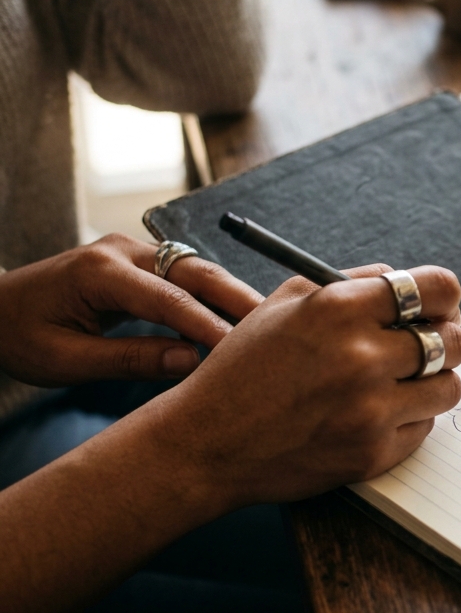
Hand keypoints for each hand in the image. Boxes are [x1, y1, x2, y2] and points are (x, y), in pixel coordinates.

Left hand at [0, 234, 262, 385]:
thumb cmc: (18, 337)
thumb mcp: (64, 360)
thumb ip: (129, 359)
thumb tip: (190, 361)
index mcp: (98, 272)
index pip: (170, 299)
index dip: (212, 325)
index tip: (245, 352)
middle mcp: (121, 251)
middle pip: (197, 272)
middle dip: (241, 300)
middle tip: (283, 328)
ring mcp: (132, 252)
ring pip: (199, 270)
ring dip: (234, 297)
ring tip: (271, 327)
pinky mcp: (139, 262)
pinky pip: (187, 277)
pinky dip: (215, 298)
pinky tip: (239, 322)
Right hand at [145, 264, 460, 509]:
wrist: (208, 443)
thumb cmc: (246, 368)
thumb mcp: (287, 303)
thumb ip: (353, 284)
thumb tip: (409, 282)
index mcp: (340, 309)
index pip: (438, 289)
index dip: (445, 298)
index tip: (438, 307)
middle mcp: (361, 358)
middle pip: (453, 340)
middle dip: (444, 340)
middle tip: (423, 346)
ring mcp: (371, 411)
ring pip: (448, 388)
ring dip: (431, 383)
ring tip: (399, 381)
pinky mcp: (374, 454)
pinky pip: (424, 428)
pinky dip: (407, 419)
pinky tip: (372, 413)